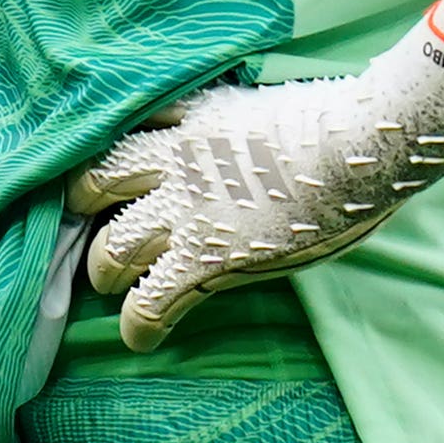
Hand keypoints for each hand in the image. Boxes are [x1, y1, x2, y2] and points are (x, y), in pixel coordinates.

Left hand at [65, 9, 443, 348]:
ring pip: (114, 242)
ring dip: (103, 268)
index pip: (125, 123)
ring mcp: (186, 209)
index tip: (100, 171)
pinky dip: (137, 322)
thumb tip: (243, 133)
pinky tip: (137, 338)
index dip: (107, 150)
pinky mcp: (205, 257)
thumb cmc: (337, 123)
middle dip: (84, 207)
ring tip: (104, 284)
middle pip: (98, 179)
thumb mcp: (268, 104)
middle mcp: (175, 157)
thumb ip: (238, 121)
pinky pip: (151, 298)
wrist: (359, 146)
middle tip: (88, 226)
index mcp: (192, 113)